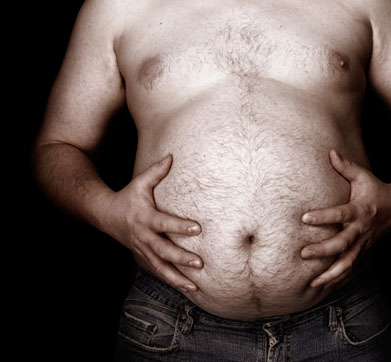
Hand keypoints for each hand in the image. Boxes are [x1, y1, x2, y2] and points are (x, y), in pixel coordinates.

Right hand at [105, 154, 202, 292]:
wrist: (104, 214)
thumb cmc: (128, 196)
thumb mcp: (140, 183)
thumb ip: (156, 172)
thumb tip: (172, 156)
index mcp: (145, 218)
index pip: (165, 223)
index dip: (180, 226)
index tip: (197, 228)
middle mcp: (144, 237)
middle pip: (163, 250)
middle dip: (181, 258)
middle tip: (199, 262)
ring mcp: (142, 250)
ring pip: (160, 267)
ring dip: (177, 278)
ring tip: (194, 286)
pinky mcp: (144, 257)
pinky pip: (159, 272)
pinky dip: (172, 281)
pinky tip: (188, 288)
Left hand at [301, 150, 390, 287]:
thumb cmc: (376, 189)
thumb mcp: (362, 176)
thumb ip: (345, 166)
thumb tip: (330, 151)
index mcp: (359, 210)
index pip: (339, 214)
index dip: (322, 216)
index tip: (304, 217)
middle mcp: (361, 229)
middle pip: (342, 244)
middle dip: (323, 251)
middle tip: (303, 254)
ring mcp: (364, 243)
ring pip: (349, 263)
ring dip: (332, 274)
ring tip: (314, 283)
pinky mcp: (365, 252)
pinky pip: (353, 269)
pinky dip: (341, 279)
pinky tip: (326, 287)